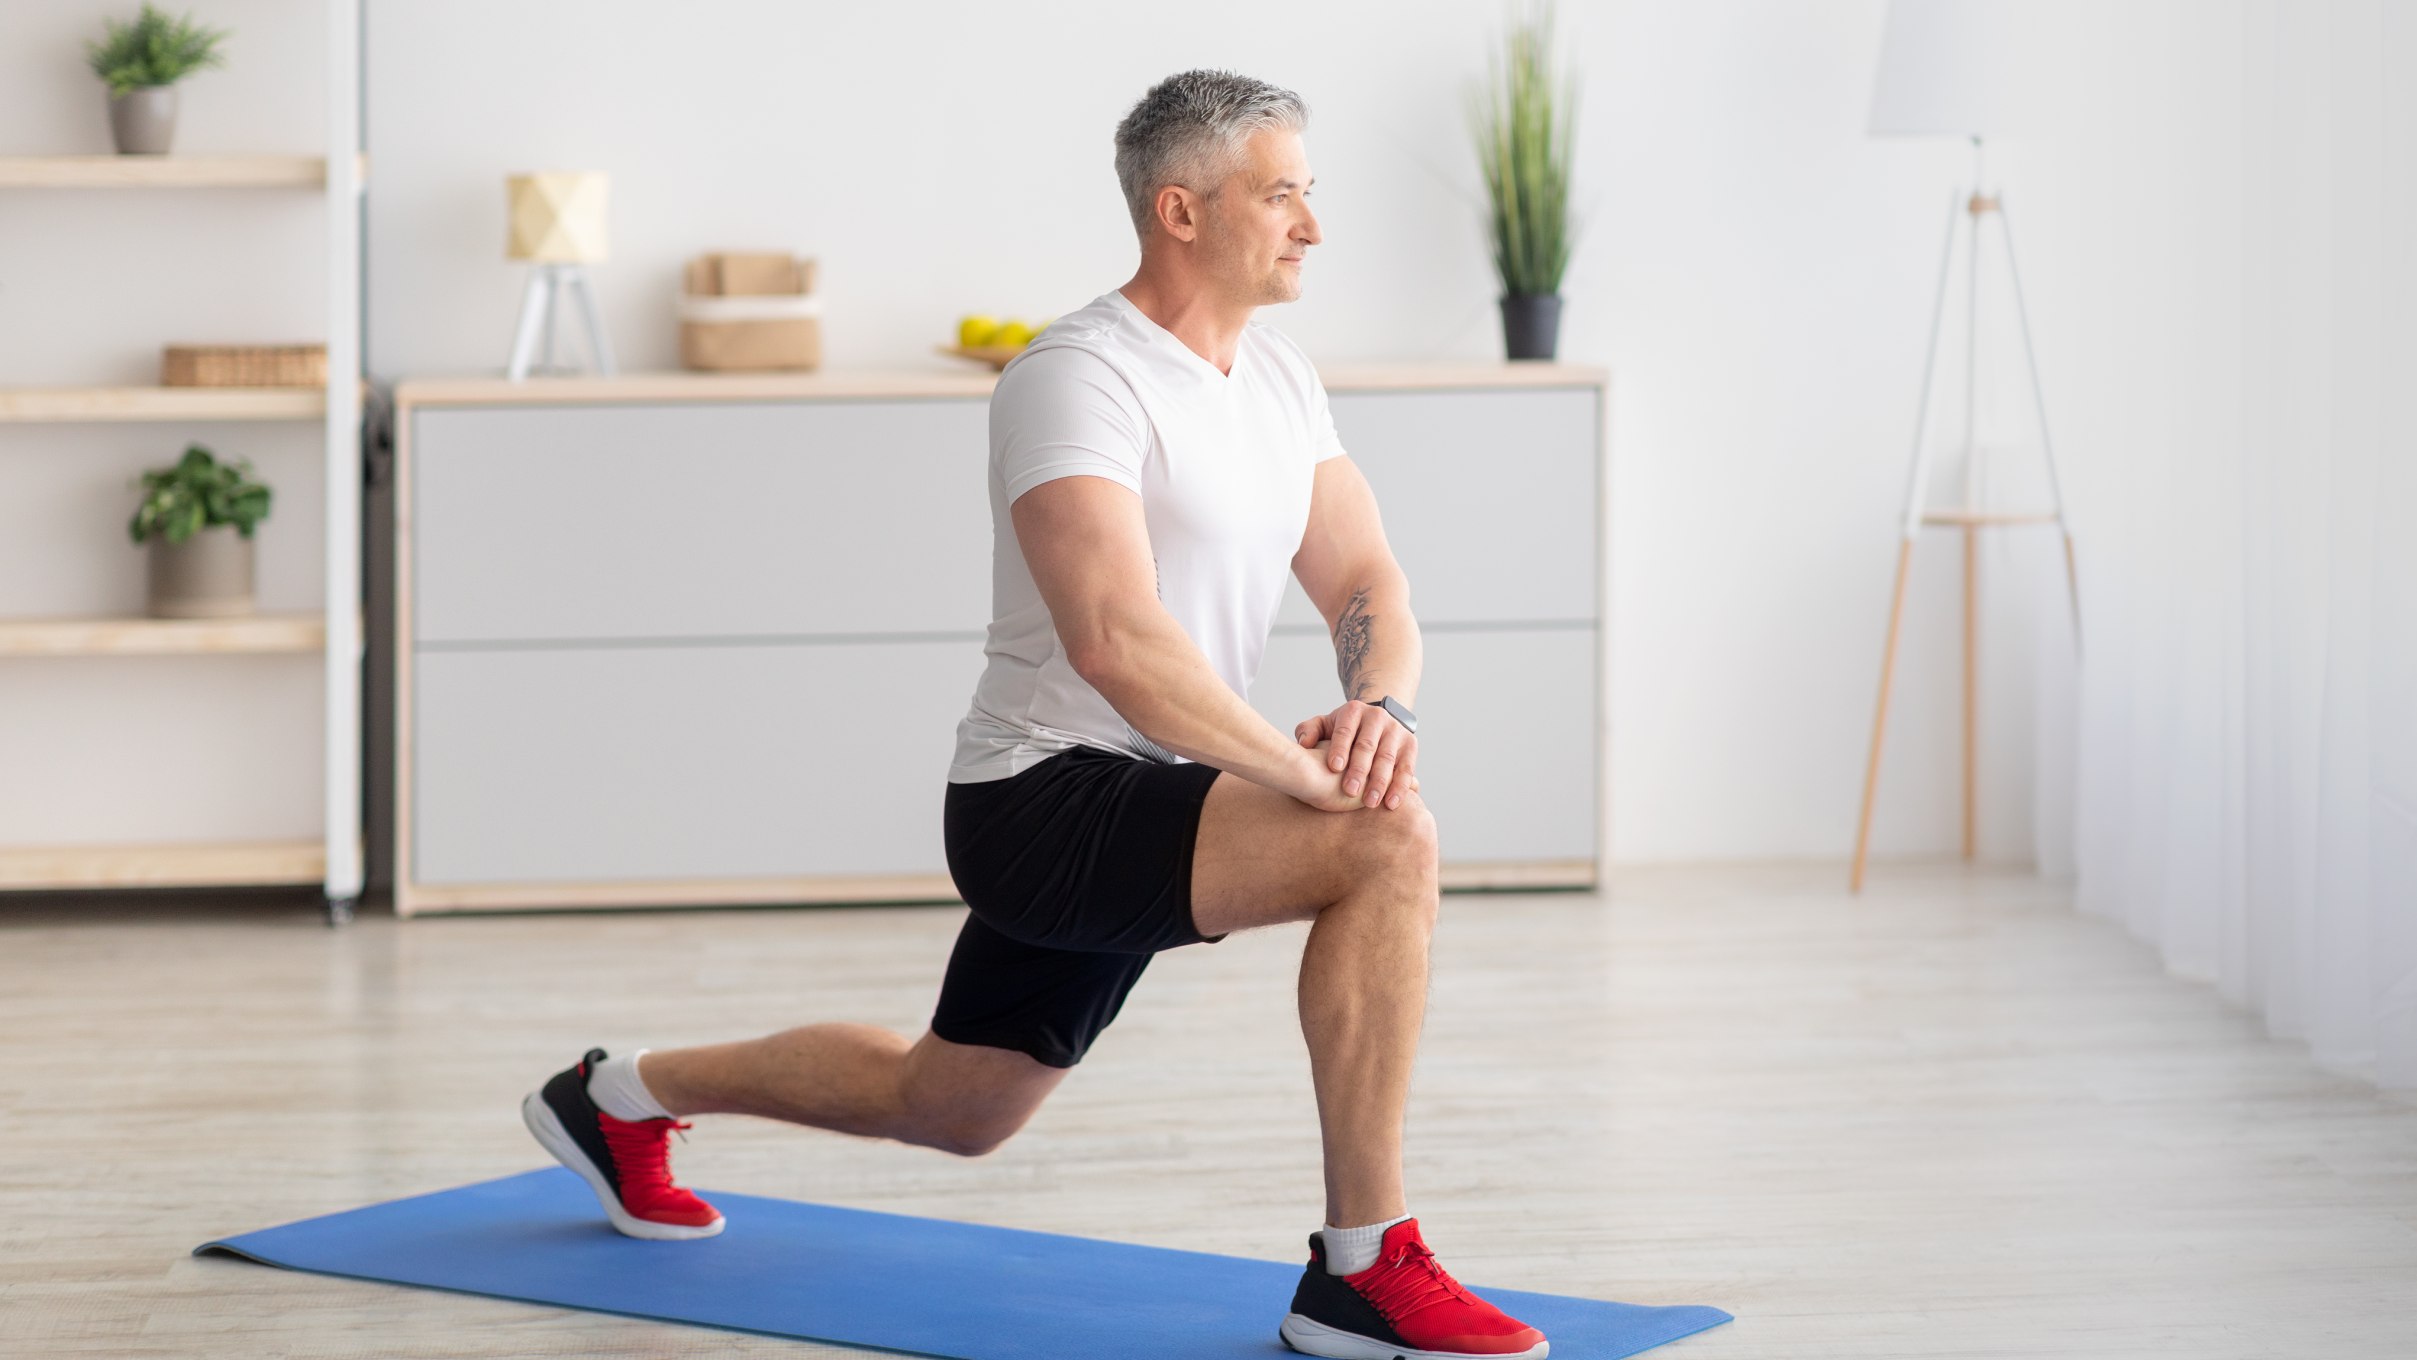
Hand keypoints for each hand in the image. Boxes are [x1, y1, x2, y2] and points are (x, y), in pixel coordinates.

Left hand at [1295, 702, 1418, 809]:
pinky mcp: (1410, 745)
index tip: (1334, 768)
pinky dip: (1400, 787)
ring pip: (1388, 758)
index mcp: (1353, 711)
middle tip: (1350, 791)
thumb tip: (1304, 743)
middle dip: (1359, 769)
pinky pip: (1406, 768)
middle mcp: (1377, 717)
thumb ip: (1309, 731)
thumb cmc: (1343, 730)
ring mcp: (1396, 730)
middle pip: (1367, 745)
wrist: (1376, 722)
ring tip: (1369, 803)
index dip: (1340, 748)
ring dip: (1379, 782)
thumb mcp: (1325, 725)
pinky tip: (1391, 804)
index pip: (1345, 730)